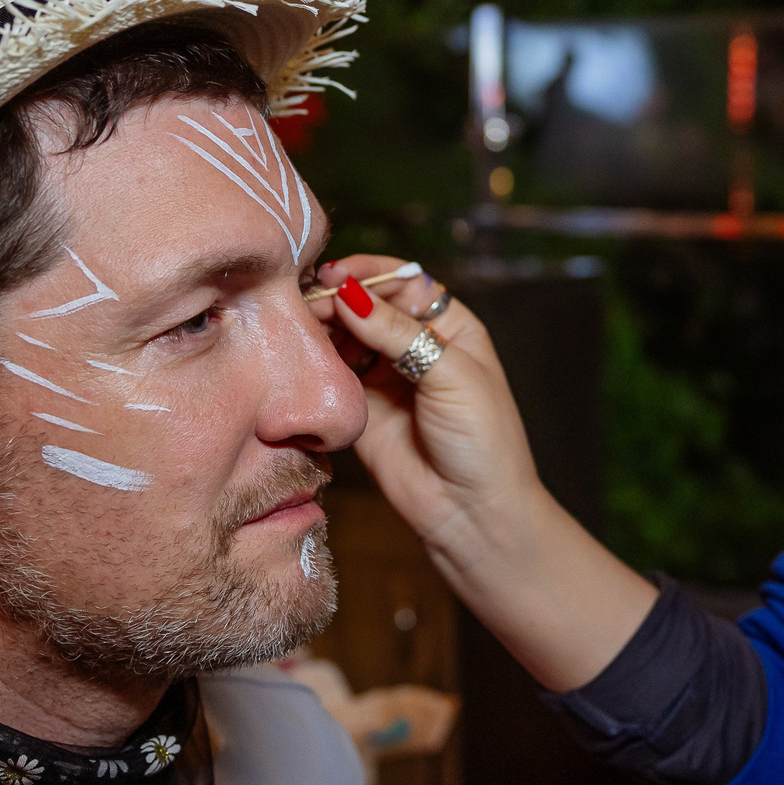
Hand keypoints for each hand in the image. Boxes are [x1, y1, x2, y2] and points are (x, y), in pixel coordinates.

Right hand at [309, 255, 540, 550]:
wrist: (471, 511)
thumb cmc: (483, 438)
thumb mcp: (450, 373)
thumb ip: (397, 333)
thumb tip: (348, 293)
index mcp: (450, 326)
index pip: (404, 282)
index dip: (369, 273)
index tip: (336, 273)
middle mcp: (414, 345)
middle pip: (368, 304)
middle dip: (339, 296)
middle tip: (307, 298)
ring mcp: (385, 376)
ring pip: (345, 335)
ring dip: (323, 324)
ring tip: (300, 321)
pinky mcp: (360, 406)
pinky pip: (332, 372)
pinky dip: (316, 358)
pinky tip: (303, 351)